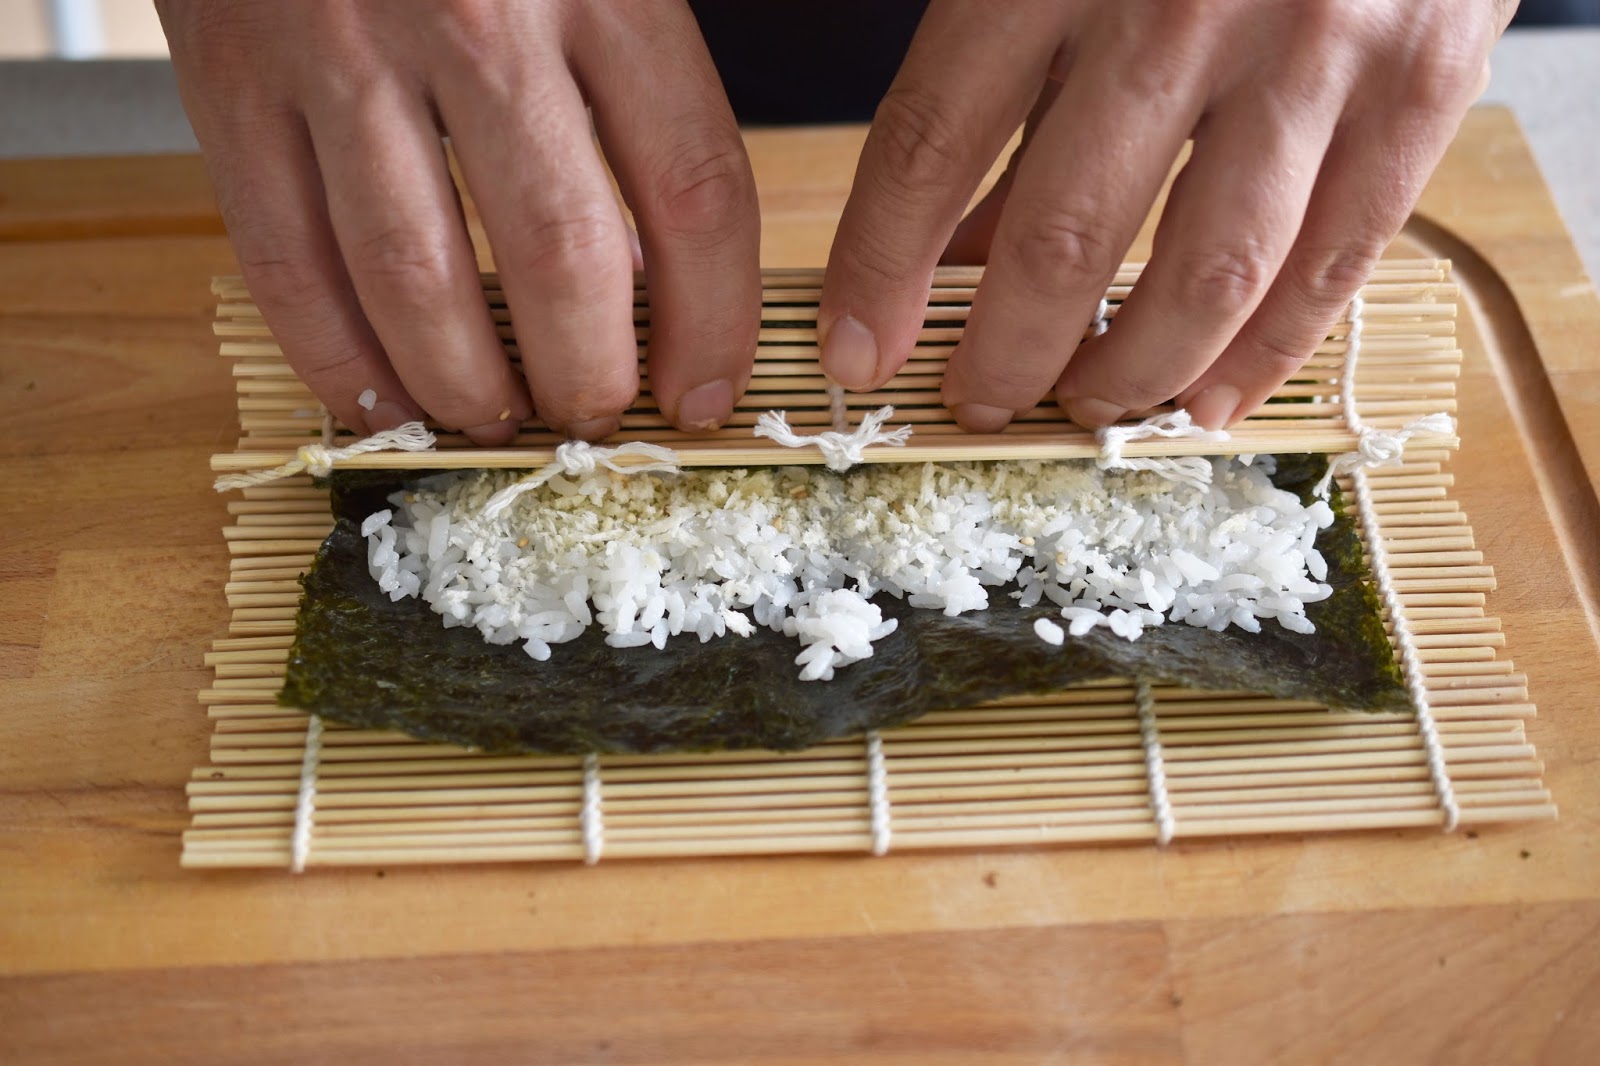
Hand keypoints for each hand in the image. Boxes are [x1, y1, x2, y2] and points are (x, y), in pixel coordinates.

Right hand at [158, 0, 759, 441]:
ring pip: (418, 280)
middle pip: (562, 257)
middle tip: (594, 419)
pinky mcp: (232, 81)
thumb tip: (664, 264)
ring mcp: (341, 52)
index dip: (713, 321)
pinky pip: (287, 261)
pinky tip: (382, 402)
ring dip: (468, 385)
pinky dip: (337, 359)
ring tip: (497, 419)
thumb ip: (640, 75)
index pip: (693, 189)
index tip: (705, 392)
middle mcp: (476, 18)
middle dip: (590, 375)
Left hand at [819, 0, 1511, 431]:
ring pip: (1204, 274)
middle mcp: (1179, 6)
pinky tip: (1211, 401)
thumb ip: (1007, 86)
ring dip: (1132, 373)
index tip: (855, 354)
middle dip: (1005, 353)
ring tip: (1091, 408)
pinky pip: (1334, 260)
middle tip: (980, 400)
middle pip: (1063, 236)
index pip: (931, 141)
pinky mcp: (1421, 83)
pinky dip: (1264, 354)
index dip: (881, 270)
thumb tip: (953, 250)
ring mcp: (1311, 48)